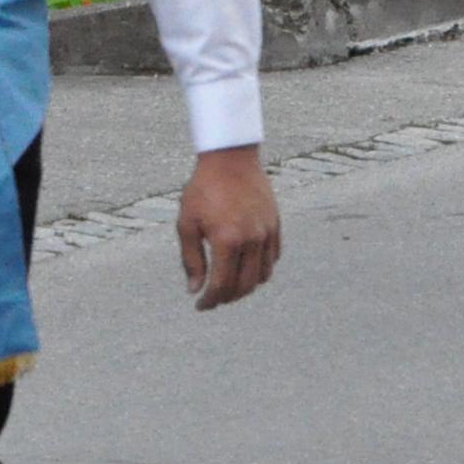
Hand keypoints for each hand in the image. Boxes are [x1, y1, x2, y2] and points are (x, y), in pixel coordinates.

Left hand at [175, 146, 282, 310]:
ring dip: (246, 287)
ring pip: (263, 275)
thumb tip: (195, 289)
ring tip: (230, 286)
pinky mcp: (275, 224)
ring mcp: (267, 232)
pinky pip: (273, 258)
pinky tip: (246, 267)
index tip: (201, 305)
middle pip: (244, 286)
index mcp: (227, 240)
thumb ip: (191, 260)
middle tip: (213, 299)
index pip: (222, 285)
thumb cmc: (203, 189)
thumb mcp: (187, 223)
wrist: (230, 158)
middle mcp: (252, 239)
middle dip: (227, 298)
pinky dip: (261, 270)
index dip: (210, 300)